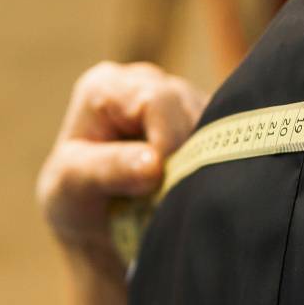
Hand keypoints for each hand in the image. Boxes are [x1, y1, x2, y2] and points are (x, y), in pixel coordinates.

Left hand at [36, 61, 204, 258]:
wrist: (97, 222)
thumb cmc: (76, 198)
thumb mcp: (73, 186)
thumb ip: (108, 169)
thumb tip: (153, 162)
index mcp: (106, 85)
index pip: (156, 101)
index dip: (169, 141)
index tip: (164, 182)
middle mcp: (145, 82)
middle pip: (190, 108)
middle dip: (189, 152)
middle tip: (177, 193)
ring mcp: (179, 98)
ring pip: (216, 122)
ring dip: (205, 160)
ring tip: (182, 192)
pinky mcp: (205, 121)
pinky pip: (230, 136)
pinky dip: (219, 163)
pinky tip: (201, 186)